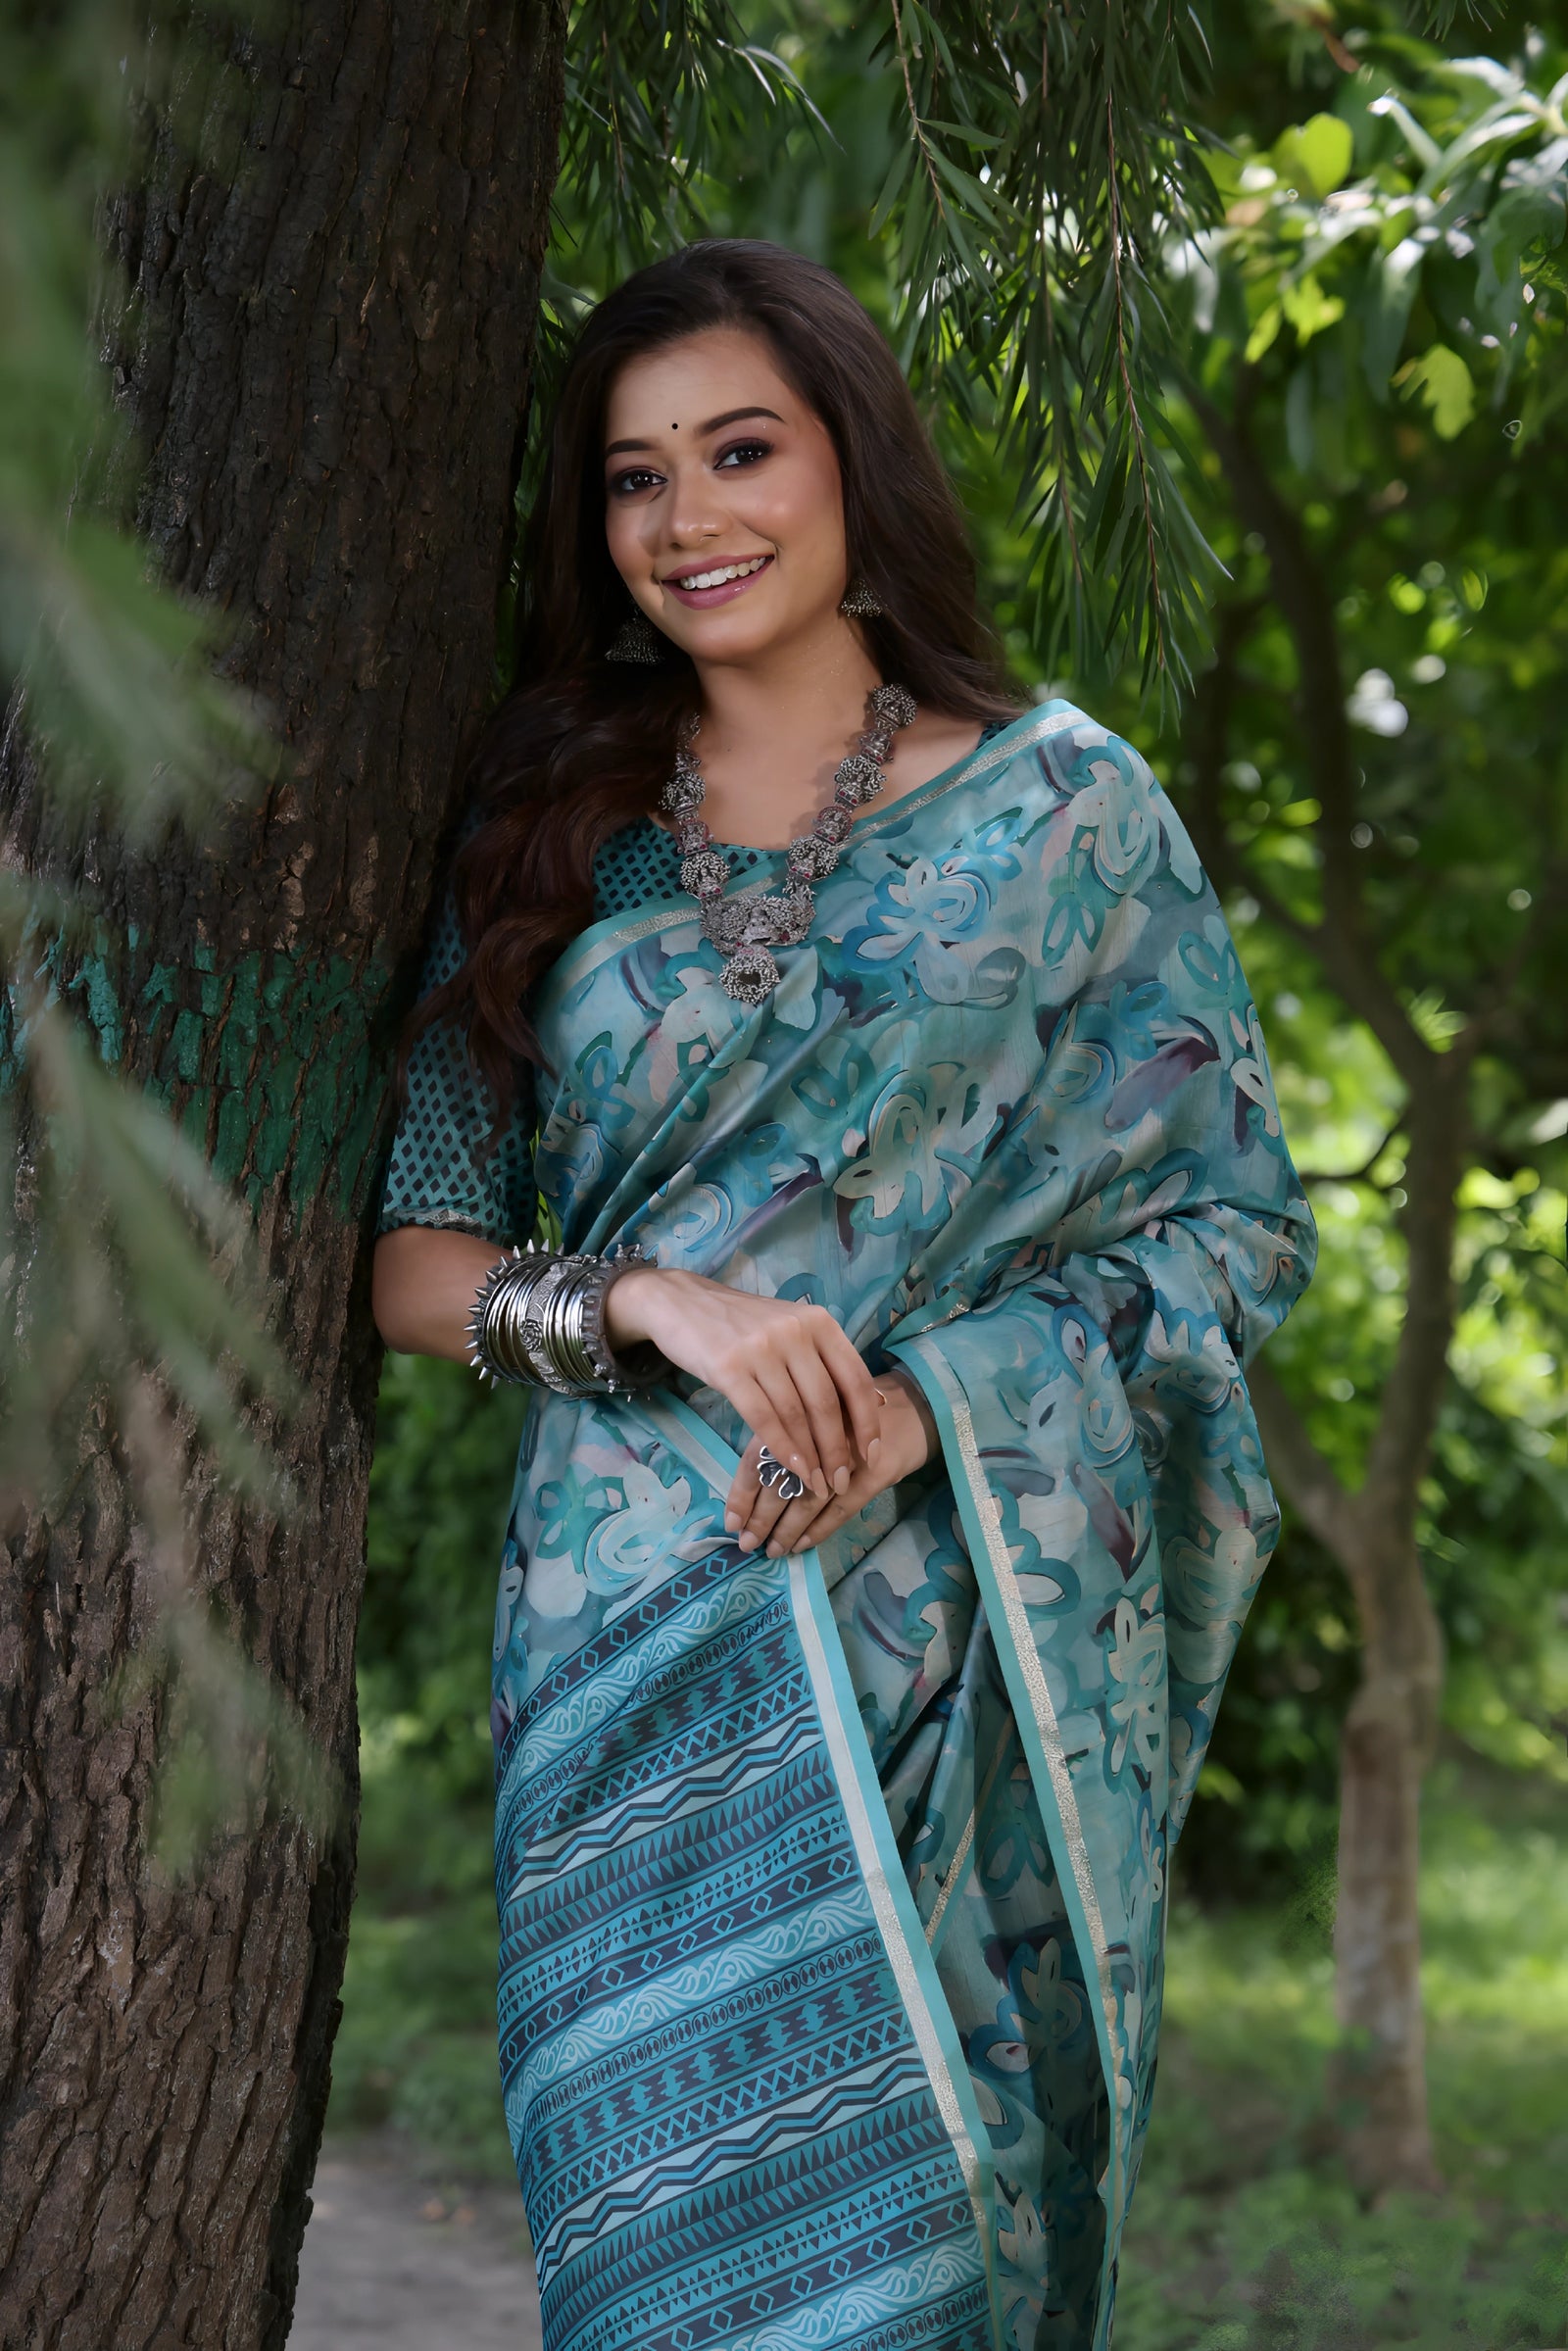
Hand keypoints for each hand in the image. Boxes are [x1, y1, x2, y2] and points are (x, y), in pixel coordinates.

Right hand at [605, 1266, 884, 1501]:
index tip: (870, 1455)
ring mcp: (761, 1348)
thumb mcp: (789, 1328)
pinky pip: (763, 1417)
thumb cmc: (741, 1324)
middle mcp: (795, 1332)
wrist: (680, 1301)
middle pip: (827, 1402)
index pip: (854, 1378)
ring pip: (796, 1414)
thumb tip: (866, 1404)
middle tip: (841, 1480)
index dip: (867, 1421)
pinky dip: (782, 1448)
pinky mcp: (729, 1367)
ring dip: (811, 1457)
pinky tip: (791, 1468)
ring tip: (817, 1484)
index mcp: (819, 1322)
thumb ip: (821, 1360)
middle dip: (838, 1449)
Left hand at [724, 1367, 937, 1559]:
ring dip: (787, 1529)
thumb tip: (753, 1483)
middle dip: (761, 1518)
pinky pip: (841, 1508)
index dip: (742, 1493)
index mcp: (796, 1413)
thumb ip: (787, 1437)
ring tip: (773, 1550)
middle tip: (747, 1544)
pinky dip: (820, 1529)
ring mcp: (848, 1453)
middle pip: (779, 1482)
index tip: (731, 1523)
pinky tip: (803, 1544)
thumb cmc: (857, 1410)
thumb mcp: (817, 1413)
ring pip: (808, 1499)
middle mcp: (817, 1432)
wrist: (916, 1402)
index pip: (758, 1458)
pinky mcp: (875, 1472)